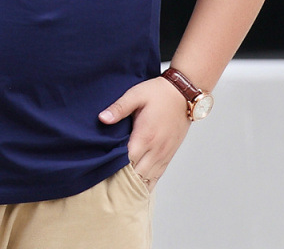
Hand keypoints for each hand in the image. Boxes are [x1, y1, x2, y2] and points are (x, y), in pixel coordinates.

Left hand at [99, 76, 190, 190]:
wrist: (183, 94)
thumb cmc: (158, 93)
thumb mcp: (135, 95)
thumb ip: (119, 108)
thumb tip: (102, 118)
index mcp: (145, 136)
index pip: (127, 161)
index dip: (114, 167)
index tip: (101, 170)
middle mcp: (156, 149)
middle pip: (137, 174)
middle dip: (121, 179)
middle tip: (105, 182)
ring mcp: (164, 154)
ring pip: (148, 178)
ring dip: (134, 183)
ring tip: (118, 190)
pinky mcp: (169, 154)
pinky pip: (158, 175)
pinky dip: (147, 183)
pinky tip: (137, 188)